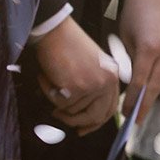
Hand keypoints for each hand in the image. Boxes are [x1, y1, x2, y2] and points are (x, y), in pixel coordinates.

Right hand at [32, 17, 119, 134]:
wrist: (55, 31)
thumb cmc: (68, 45)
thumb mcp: (90, 66)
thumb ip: (93, 87)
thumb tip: (83, 115)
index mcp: (113, 75)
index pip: (110, 108)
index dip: (96, 122)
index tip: (83, 129)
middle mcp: (107, 81)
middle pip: (97, 117)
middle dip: (77, 122)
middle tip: (60, 116)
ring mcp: (93, 85)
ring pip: (74, 112)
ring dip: (58, 102)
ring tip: (52, 84)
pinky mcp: (78, 87)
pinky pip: (61, 104)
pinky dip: (50, 93)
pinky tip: (47, 79)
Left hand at [118, 0, 159, 113]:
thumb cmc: (135, 12)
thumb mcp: (126, 38)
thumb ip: (131, 61)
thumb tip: (133, 84)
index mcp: (149, 48)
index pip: (140, 83)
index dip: (133, 101)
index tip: (127, 113)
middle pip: (156, 86)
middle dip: (145, 104)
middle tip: (137, 118)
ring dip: (158, 91)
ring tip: (147, 99)